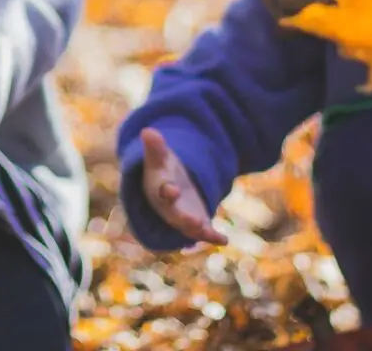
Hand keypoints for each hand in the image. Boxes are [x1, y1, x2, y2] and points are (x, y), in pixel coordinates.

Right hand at [140, 127, 226, 244]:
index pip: (161, 191)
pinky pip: (203, 232)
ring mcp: (182, 217)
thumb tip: (147, 131)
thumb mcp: (159, 157)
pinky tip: (224, 240)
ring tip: (209, 232)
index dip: (166, 190)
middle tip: (194, 222)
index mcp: (157, 189)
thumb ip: (155, 146)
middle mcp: (168, 208)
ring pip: (188, 228)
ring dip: (198, 231)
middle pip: (174, 215)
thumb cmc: (161, 170)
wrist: (166, 186)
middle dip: (183, 220)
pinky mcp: (196, 223)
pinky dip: (212, 237)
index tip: (171, 189)